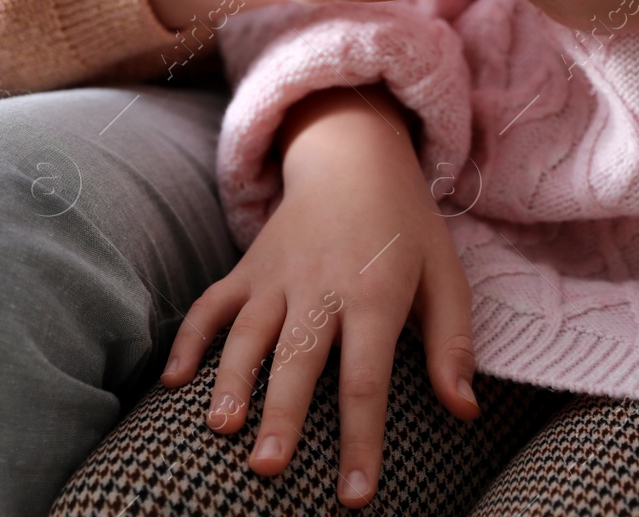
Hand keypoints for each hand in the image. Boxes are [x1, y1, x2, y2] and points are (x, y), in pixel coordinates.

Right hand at [162, 85, 479, 506]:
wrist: (352, 155)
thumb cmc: (406, 228)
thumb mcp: (446, 277)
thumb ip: (453, 344)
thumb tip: (465, 410)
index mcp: (374, 296)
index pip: (366, 380)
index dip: (361, 440)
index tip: (355, 495)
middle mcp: (320, 287)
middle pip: (298, 359)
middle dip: (281, 415)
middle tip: (268, 467)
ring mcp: (277, 276)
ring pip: (247, 334)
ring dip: (231, 381)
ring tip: (221, 428)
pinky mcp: (247, 267)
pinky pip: (211, 303)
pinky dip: (188, 338)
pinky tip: (173, 381)